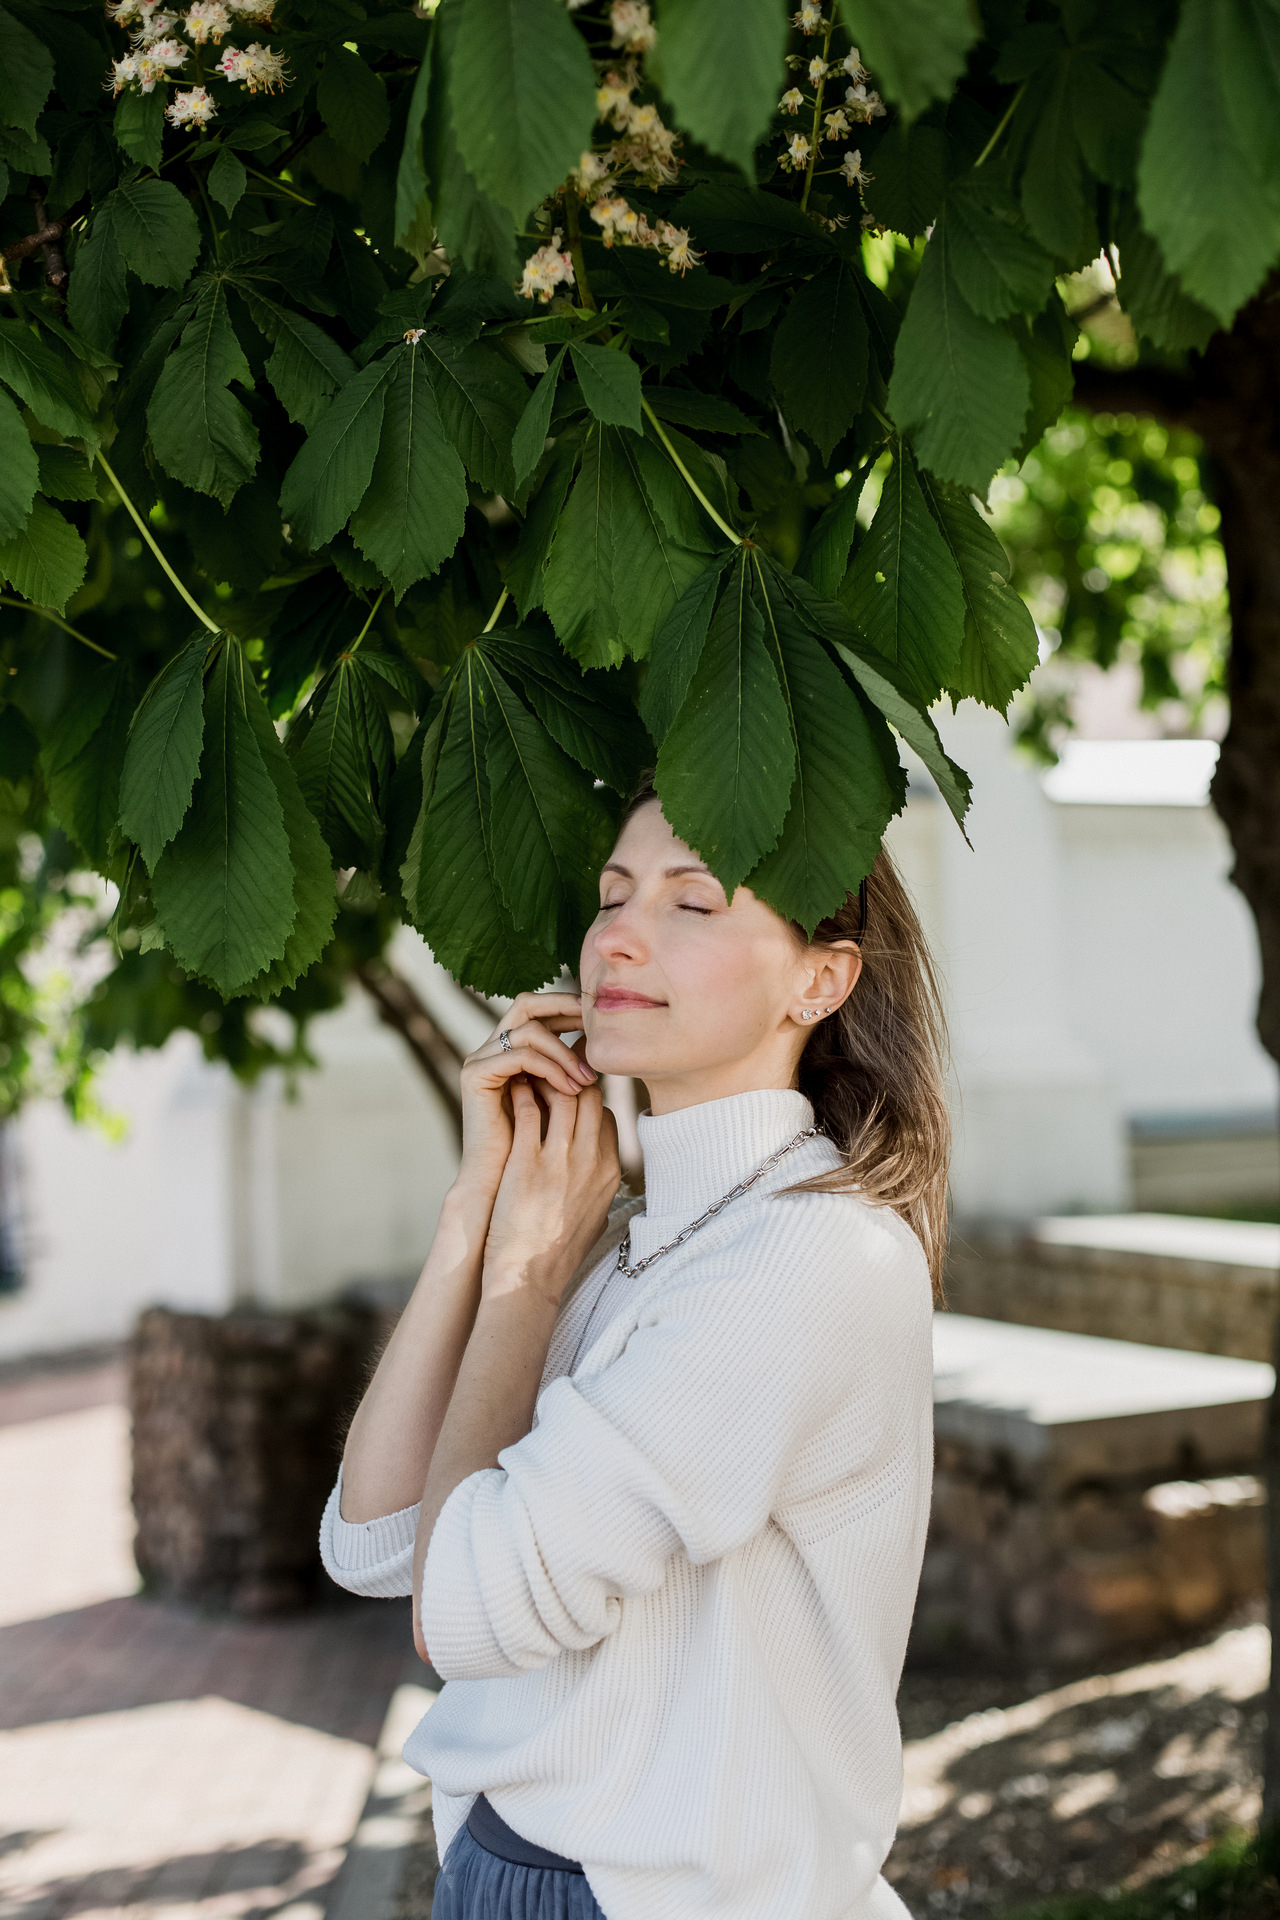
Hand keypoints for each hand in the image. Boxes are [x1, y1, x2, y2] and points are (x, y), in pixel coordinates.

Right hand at [455, 991, 597, 1202]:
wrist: (499, 1185)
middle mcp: (492, 1050)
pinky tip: (570, 1088)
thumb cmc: (534, 1150)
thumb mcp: (560, 1101)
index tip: (601, 1018)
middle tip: (595, 1023)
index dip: (568, 1007)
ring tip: (586, 1079)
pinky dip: (549, 1067)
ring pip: (529, 1030)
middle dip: (564, 1007)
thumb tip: (600, 1046)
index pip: (539, 1011)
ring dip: (564, 1052)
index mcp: (510, 1051)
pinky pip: (518, 1056)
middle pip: (526, 1004)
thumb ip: (570, 1071)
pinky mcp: (475, 1075)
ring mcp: (480, 1060)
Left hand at [482, 1077, 620, 1306]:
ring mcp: (560, 1159)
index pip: (606, 1114)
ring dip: (544, 1080)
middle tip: (547, 1069)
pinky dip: (522, 1094)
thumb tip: (610, 1182)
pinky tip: (512, 1089)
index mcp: (610, 1171)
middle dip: (568, 1077)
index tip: (566, 1090)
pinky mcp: (527, 1162)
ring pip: (561, 1095)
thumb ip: (605, 1192)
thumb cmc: (558, 1252)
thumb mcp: (597, 1218)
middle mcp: (591, 1160)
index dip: (585, 1097)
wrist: (528, 1277)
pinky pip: (529, 1111)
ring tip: (529, 1073)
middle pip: (588, 1096)